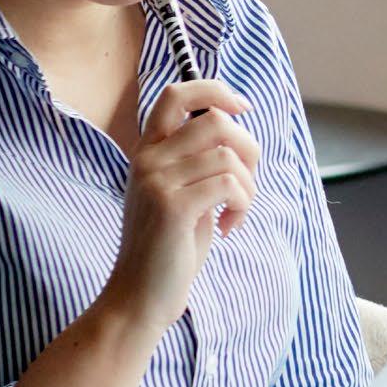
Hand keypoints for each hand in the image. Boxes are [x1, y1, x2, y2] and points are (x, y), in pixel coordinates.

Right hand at [103, 78, 258, 336]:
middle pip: (217, 121)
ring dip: (247, 185)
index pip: (175, 94)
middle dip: (248, 149)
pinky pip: (229, 183)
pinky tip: (228, 227)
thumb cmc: (169, 246)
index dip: (215, 90)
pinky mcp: (172, 205)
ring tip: (235, 212)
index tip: (243, 107)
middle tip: (245, 186)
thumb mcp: (181, 192)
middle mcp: (148, 159)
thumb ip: (198, 160)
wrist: (139, 296)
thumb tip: (236, 125)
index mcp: (149, 152)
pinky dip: (242, 204)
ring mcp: (156, 180)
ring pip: (228, 154)